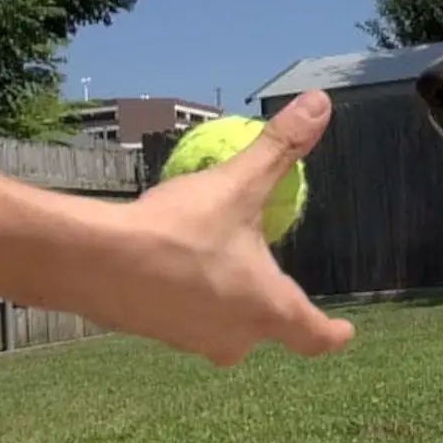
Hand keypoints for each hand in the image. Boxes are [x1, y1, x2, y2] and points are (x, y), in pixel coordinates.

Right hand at [76, 90, 353, 364]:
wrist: (98, 261)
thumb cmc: (181, 229)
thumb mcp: (238, 183)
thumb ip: (281, 147)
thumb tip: (320, 102)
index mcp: (268, 307)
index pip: (313, 335)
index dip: (332, 334)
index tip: (344, 332)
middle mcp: (236, 336)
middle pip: (268, 333)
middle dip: (274, 315)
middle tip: (274, 288)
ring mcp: (193, 340)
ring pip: (225, 330)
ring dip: (230, 307)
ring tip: (224, 271)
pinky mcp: (156, 334)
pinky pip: (186, 321)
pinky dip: (191, 300)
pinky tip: (175, 269)